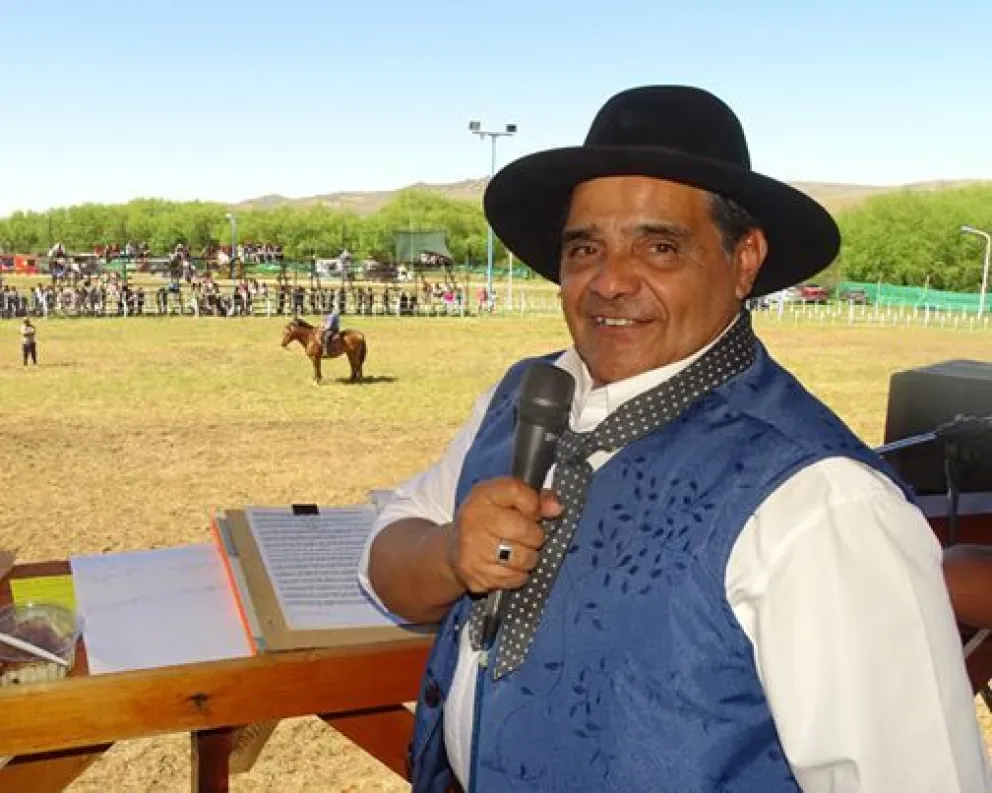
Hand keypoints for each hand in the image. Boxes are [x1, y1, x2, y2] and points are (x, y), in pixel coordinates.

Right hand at [446, 477, 562, 594]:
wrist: (454, 549)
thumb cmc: (487, 520)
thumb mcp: (506, 500)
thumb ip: (535, 499)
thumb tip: (556, 508)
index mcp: (482, 495)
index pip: (518, 491)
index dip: (534, 504)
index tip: (532, 513)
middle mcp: (473, 519)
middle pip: (526, 530)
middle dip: (534, 536)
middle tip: (527, 538)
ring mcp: (473, 550)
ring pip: (524, 558)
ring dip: (529, 558)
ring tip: (519, 552)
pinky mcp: (476, 575)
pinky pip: (515, 578)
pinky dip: (518, 574)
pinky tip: (508, 566)